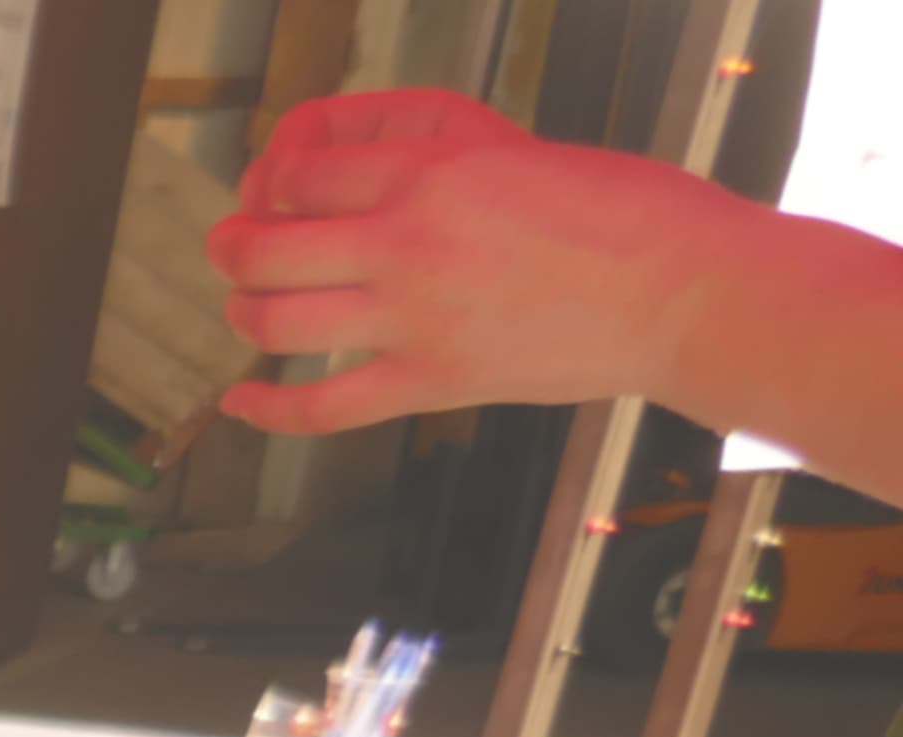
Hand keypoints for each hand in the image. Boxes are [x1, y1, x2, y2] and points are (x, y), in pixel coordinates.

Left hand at [210, 89, 752, 434]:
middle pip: (263, 247)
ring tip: (246, 307)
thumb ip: (436, 148)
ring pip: (275, 321)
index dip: (267, 180)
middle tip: (231, 248)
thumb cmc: (622, 209)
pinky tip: (239, 399)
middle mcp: (408, 242)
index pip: (298, 170)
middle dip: (231, 246)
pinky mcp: (433, 384)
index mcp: (434, 170)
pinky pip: (320, 408)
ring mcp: (414, 319)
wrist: (686, 291)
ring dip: (242, 313)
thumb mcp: (520, 146)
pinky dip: (265, 409)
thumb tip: (360, 153)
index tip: (270, 191)